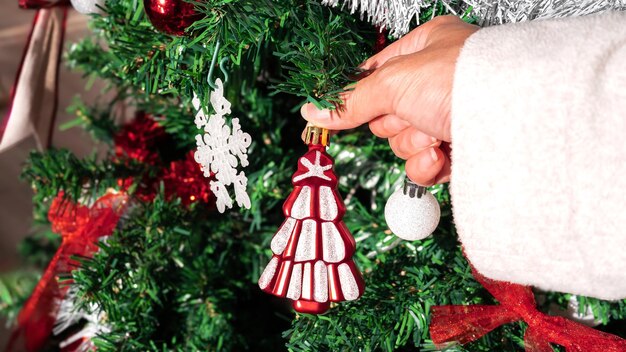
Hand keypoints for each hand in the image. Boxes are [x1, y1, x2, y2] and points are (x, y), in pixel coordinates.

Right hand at [301, 16, 478, 185]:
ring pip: (406, 143)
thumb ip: (351, 101)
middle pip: (389, 114)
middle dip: (397, 124)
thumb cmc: (462, 79)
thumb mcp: (394, 82)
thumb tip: (313, 111)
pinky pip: (426, 165)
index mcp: (427, 49)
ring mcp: (451, 115)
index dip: (361, 94)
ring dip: (415, 146)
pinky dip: (430, 166)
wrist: (514, 118)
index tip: (339, 111)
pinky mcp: (461, 148)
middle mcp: (440, 81)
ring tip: (437, 135)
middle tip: (412, 115)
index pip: (377, 74)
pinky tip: (444, 154)